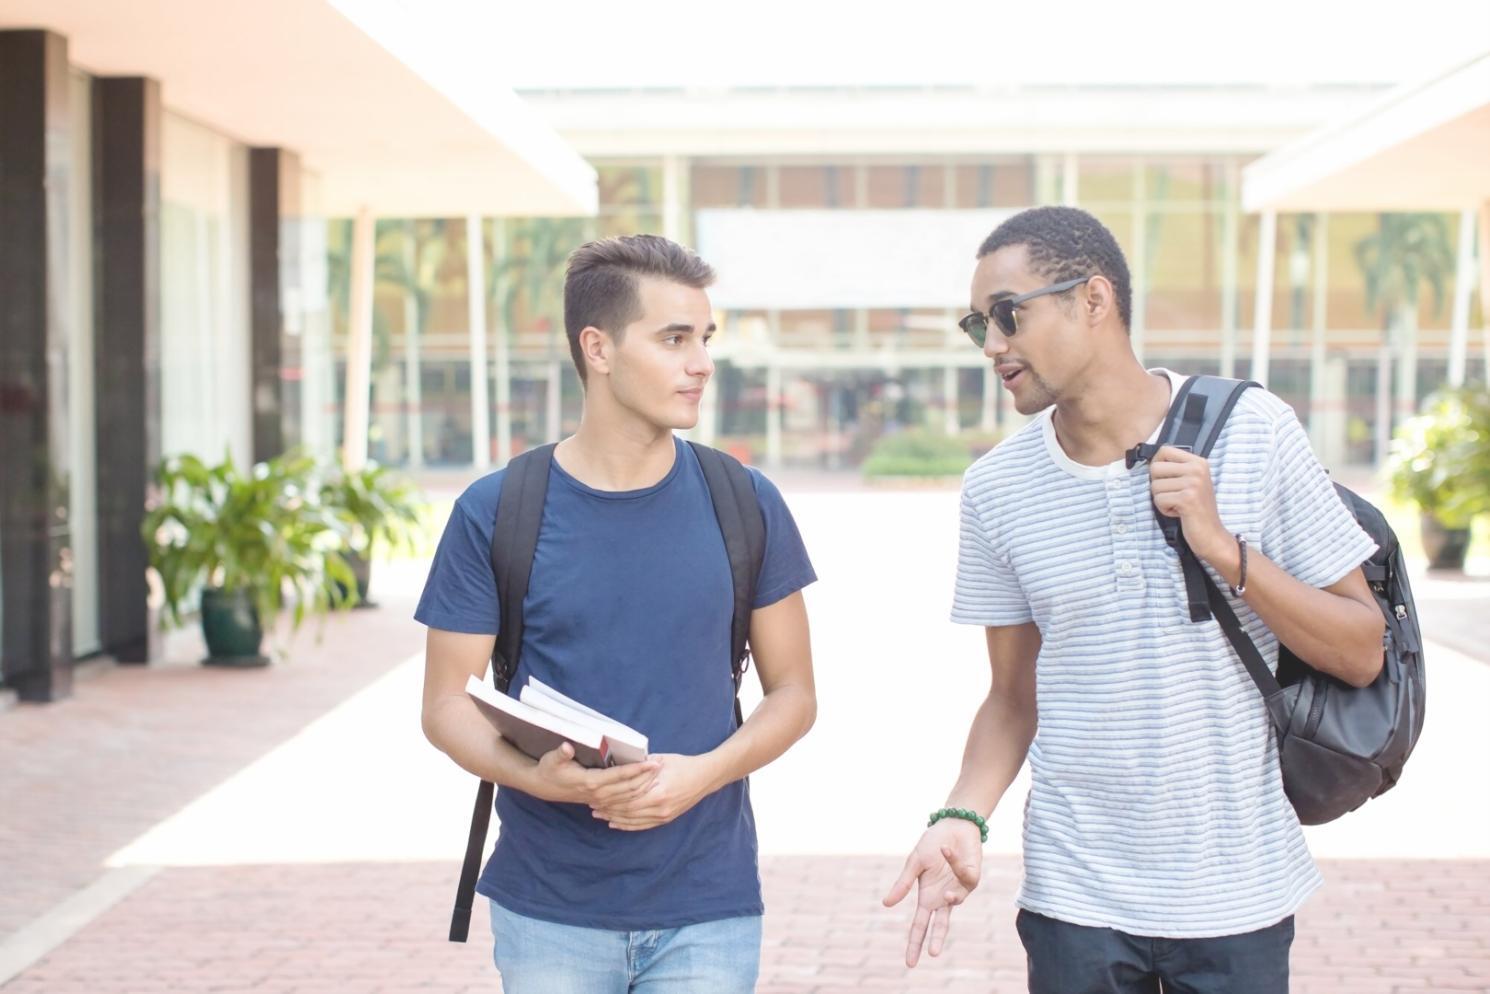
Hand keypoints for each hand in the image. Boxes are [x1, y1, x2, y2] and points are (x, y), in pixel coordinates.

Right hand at [528, 742, 660, 806]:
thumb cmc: (549, 769)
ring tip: (659, 774)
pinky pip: (624, 802)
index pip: (620, 776)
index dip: (638, 769)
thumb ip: (561, 754)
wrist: (543, 787)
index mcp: (590, 782)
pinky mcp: (601, 801)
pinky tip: (647, 787)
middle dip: (648, 777)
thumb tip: (566, 747)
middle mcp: (598, 793)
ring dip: (645, 786)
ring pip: (629, 797)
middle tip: (663, 765)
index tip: (653, 762)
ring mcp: (600, 800)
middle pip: (630, 788)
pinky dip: (637, 795)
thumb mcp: (551, 760)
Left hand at [590, 753, 720, 830]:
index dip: (610, 798)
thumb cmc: (683, 764)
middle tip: (591, 805)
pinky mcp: (666, 819)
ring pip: (633, 820)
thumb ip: (640, 765)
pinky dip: (627, 825)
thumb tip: (618, 764)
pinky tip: (615, 823)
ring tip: (599, 814)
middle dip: (608, 809)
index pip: (628, 798)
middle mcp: (660, 807)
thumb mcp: (660, 760)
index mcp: (658, 792)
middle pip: (628, 811)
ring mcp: (664, 815)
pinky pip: (643, 825)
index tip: (596, 794)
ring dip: (614, 818)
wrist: (705, 777)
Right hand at [882, 819, 983, 966]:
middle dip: (936, 939)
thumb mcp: (914, 863)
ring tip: (946, 892)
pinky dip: (953, 863)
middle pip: (940, 925)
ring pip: (955, 902)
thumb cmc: (932, 843)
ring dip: (950, 896)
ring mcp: (959, 889)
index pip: (919, 926)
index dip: (915, 943)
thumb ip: (903, 884)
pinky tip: (946, 851)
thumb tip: (886, 904)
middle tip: (932, 955)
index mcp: (927, 896)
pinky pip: (964, 878)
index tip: (909, 963)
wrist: (953, 825)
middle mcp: (943, 897)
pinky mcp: (972, 878)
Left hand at [1148, 446, 1229, 562]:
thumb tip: (1150, 460)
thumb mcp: (1191, 482)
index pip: (1165, 450)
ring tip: (1178, 505)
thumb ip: (1176, 469)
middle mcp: (1197, 469)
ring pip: (1154, 486)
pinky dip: (1164, 509)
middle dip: (1158, 486)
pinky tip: (1179, 512)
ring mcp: (1193, 483)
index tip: (1165, 478)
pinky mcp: (1187, 498)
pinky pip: (1158, 500)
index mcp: (1199, 462)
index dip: (1157, 464)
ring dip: (1162, 500)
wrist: (1212, 534)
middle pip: (1155, 468)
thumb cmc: (1197, 509)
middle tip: (1173, 495)